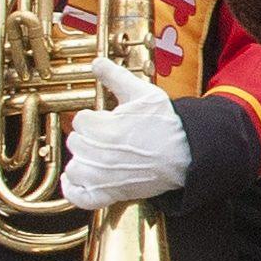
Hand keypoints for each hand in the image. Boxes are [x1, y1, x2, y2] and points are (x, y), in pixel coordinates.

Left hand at [53, 63, 193, 207]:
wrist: (186, 153)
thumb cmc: (167, 124)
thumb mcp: (142, 93)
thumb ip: (115, 76)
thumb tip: (96, 62)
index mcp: (106, 128)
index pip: (80, 120)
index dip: (93, 117)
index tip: (107, 119)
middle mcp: (100, 155)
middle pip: (76, 142)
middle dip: (89, 136)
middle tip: (107, 135)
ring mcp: (104, 178)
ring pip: (74, 167)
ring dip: (82, 160)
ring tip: (97, 154)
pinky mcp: (110, 194)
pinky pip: (79, 197)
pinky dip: (73, 189)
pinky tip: (75, 179)